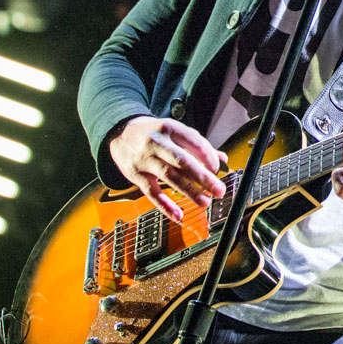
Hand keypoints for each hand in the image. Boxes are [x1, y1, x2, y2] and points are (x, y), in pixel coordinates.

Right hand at [108, 116, 226, 221]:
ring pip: (169, 177)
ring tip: (204, 202)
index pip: (194, 142)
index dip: (209, 157)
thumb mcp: (174, 131)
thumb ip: (197, 145)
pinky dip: (165, 205)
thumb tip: (222, 159)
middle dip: (203, 177)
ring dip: (189, 191)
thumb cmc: (153, 133)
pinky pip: (152, 192)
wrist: (120, 133)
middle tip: (218, 190)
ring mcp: (145, 159)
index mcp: (170, 128)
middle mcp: (156, 143)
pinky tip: (178, 215)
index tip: (218, 169)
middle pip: (182, 161)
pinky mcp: (135, 175)